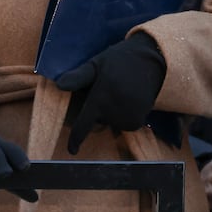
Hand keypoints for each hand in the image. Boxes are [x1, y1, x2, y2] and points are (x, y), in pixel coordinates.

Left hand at [55, 33, 166, 154]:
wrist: (153, 61)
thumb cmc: (121, 61)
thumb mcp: (97, 64)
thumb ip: (78, 77)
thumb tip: (58, 85)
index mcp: (99, 99)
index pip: (83, 124)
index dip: (76, 139)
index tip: (72, 150)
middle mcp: (112, 113)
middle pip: (98, 120)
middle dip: (99, 110)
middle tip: (109, 90)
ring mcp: (126, 118)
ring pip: (112, 122)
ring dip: (113, 113)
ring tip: (122, 93)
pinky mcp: (137, 122)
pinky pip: (124, 124)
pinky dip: (125, 115)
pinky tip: (131, 100)